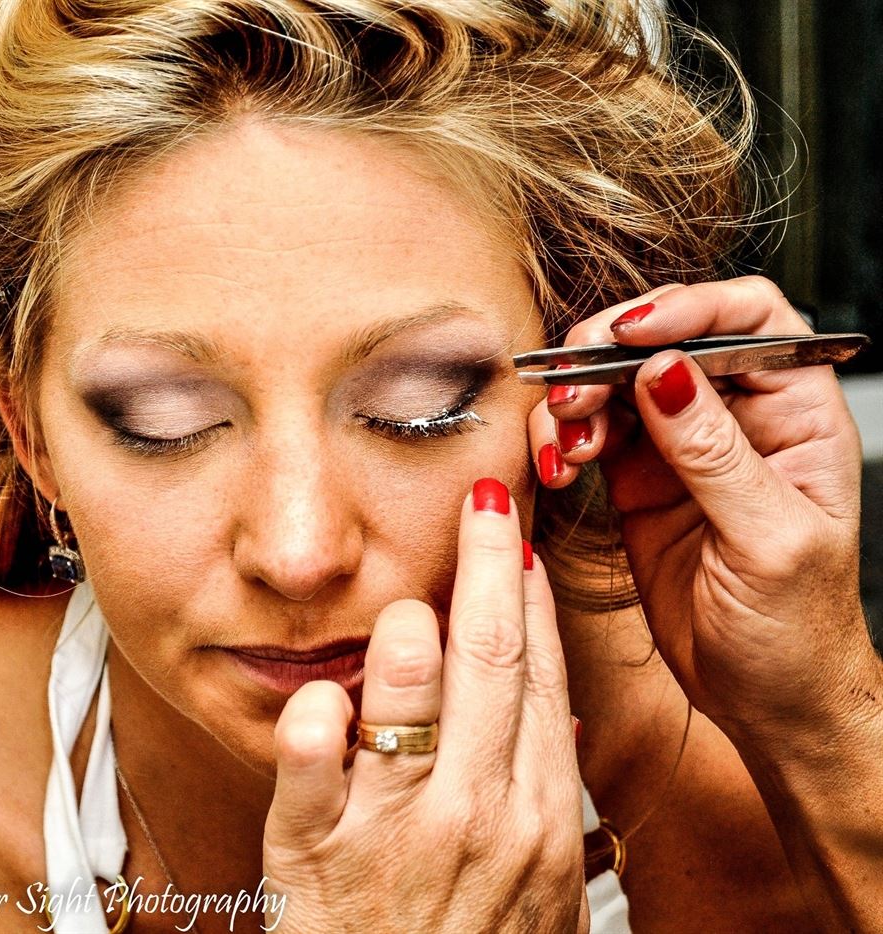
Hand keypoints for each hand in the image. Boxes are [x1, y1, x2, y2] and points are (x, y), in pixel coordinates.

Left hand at [262, 479, 585, 933]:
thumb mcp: (538, 889)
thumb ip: (540, 796)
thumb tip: (545, 719)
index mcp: (539, 817)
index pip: (541, 680)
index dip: (532, 603)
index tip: (521, 547)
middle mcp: (480, 814)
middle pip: (493, 661)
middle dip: (491, 566)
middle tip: (487, 503)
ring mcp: (397, 832)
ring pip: (411, 696)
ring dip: (410, 637)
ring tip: (409, 610)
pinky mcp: (316, 855)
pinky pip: (312, 765)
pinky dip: (314, 723)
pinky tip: (320, 701)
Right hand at [529, 276, 874, 740]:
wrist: (766, 699)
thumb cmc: (799, 631)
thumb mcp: (769, 541)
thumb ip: (715, 454)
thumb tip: (666, 373)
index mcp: (797, 414)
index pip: (750, 320)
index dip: (688, 309)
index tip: (629, 335)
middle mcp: (737, 418)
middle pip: (667, 340)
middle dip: (608, 351)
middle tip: (569, 388)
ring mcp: (680, 446)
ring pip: (616, 382)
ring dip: (575, 398)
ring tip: (562, 440)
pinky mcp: (637, 479)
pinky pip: (590, 432)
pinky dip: (562, 439)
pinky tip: (558, 466)